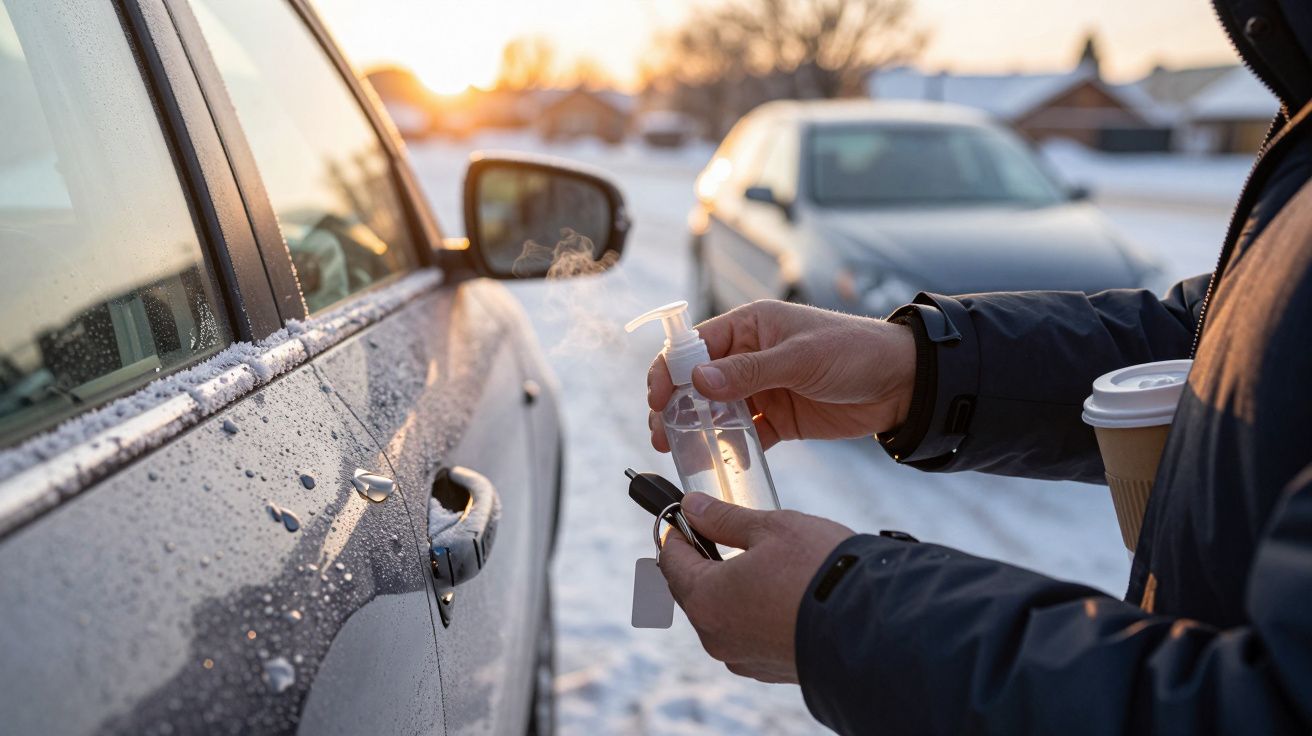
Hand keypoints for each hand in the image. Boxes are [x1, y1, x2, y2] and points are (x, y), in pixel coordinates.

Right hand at [647, 300, 915, 451]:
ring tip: (679, 451)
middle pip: (697, 382)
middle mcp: (749, 356)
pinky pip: (744, 435)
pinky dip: (730, 449)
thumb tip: (698, 380)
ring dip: (696, 430)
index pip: (695, 346)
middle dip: (674, 406)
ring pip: (716, 411)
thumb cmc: (855, 351)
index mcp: (750, 327)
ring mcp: (762, 389)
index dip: (669, 371)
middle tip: (661, 434)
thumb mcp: (800, 357)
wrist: (903, 384)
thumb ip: (749, 372)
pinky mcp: (778, 418)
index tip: (657, 399)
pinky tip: (718, 464)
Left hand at [658, 492, 854, 682]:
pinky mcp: (770, 669)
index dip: (673, 532)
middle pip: (691, 591)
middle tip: (715, 532)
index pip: (670, 560)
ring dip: (727, 588)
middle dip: (699, 560)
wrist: (873, 625)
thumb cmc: (819, 570)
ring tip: (753, 561)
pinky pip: (747, 635)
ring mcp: (742, 657)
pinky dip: (751, 612)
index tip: (681, 516)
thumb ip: (725, 518)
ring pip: (720, 616)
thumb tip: (693, 506)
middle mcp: (716, 636)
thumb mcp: (772, 527)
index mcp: (706, 598)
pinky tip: (775, 592)